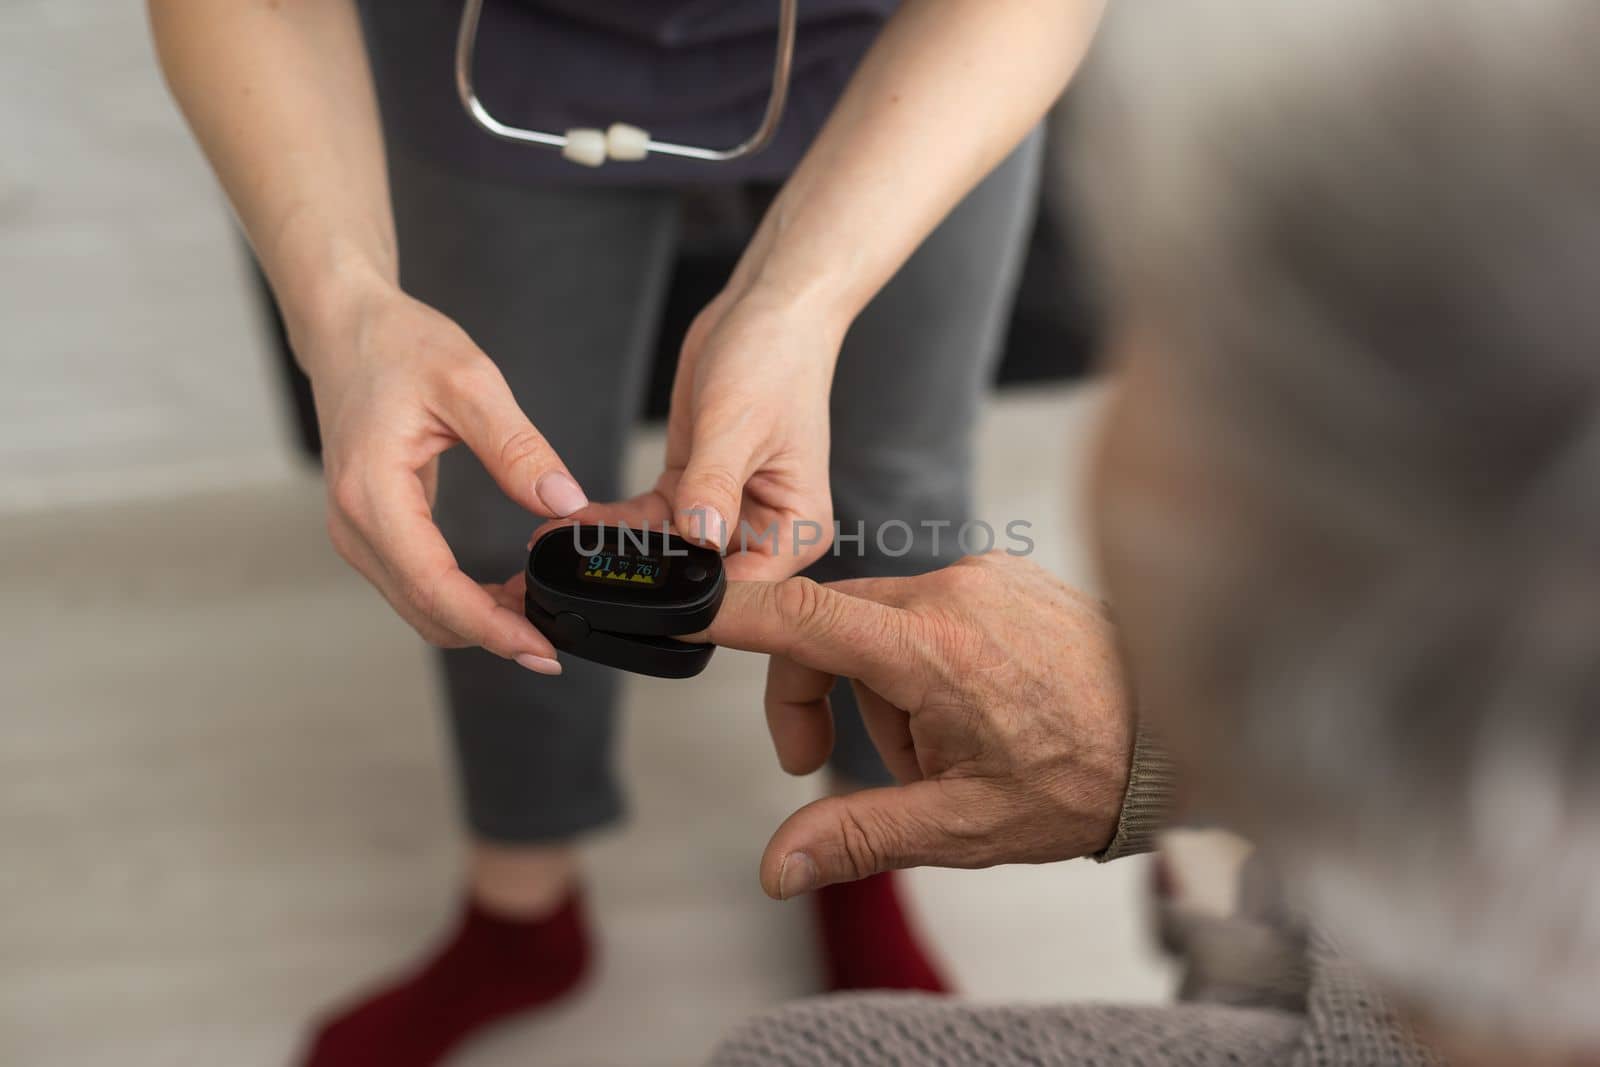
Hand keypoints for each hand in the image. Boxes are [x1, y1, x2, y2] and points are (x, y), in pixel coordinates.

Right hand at [300, 284, 587, 670]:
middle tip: (557, 640)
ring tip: (540, 614)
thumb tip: (564, 502)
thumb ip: (517, 447)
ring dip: (478, 620)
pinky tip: (507, 591)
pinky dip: (461, 599)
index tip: (543, 649)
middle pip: (427, 611)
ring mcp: (357, 531)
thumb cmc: (399, 346)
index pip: (434, 588)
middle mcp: (354, 524)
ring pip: (420, 606)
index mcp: (372, 494)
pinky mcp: (371, 528)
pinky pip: (417, 583)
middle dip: (492, 634)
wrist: (346, 327)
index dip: (492, 628)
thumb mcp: (470, 384)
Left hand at [590, 287, 843, 581]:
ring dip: (618, 550)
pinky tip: (575, 523)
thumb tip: (698, 538)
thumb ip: (715, 485)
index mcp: (795, 527)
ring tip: (561, 547)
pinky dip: (615, 522)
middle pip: (702, 579)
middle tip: (584, 576)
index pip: (748, 590)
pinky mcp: (691, 491)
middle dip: (646, 578)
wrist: (763, 311)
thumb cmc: (777, 359)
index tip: (642, 597)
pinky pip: (650, 521)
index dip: (697, 601)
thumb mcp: (740, 423)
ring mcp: (725, 512)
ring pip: (666, 552)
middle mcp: (764, 529)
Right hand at [703, 552, 1136, 898]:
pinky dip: (923, 657)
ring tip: (948, 746)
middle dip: (826, 697)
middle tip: (851, 766)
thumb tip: (776, 867)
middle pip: (831, 626)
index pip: (804, 618)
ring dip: (886, 687)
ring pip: (879, 622)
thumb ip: (858, 835)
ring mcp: (980, 576)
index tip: (685, 607)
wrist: (1172, 738)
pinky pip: (927, 607)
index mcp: (932, 651)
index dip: (733, 613)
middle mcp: (951, 594)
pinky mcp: (1001, 574)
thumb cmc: (1074, 781)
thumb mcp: (960, 826)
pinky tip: (973, 705)